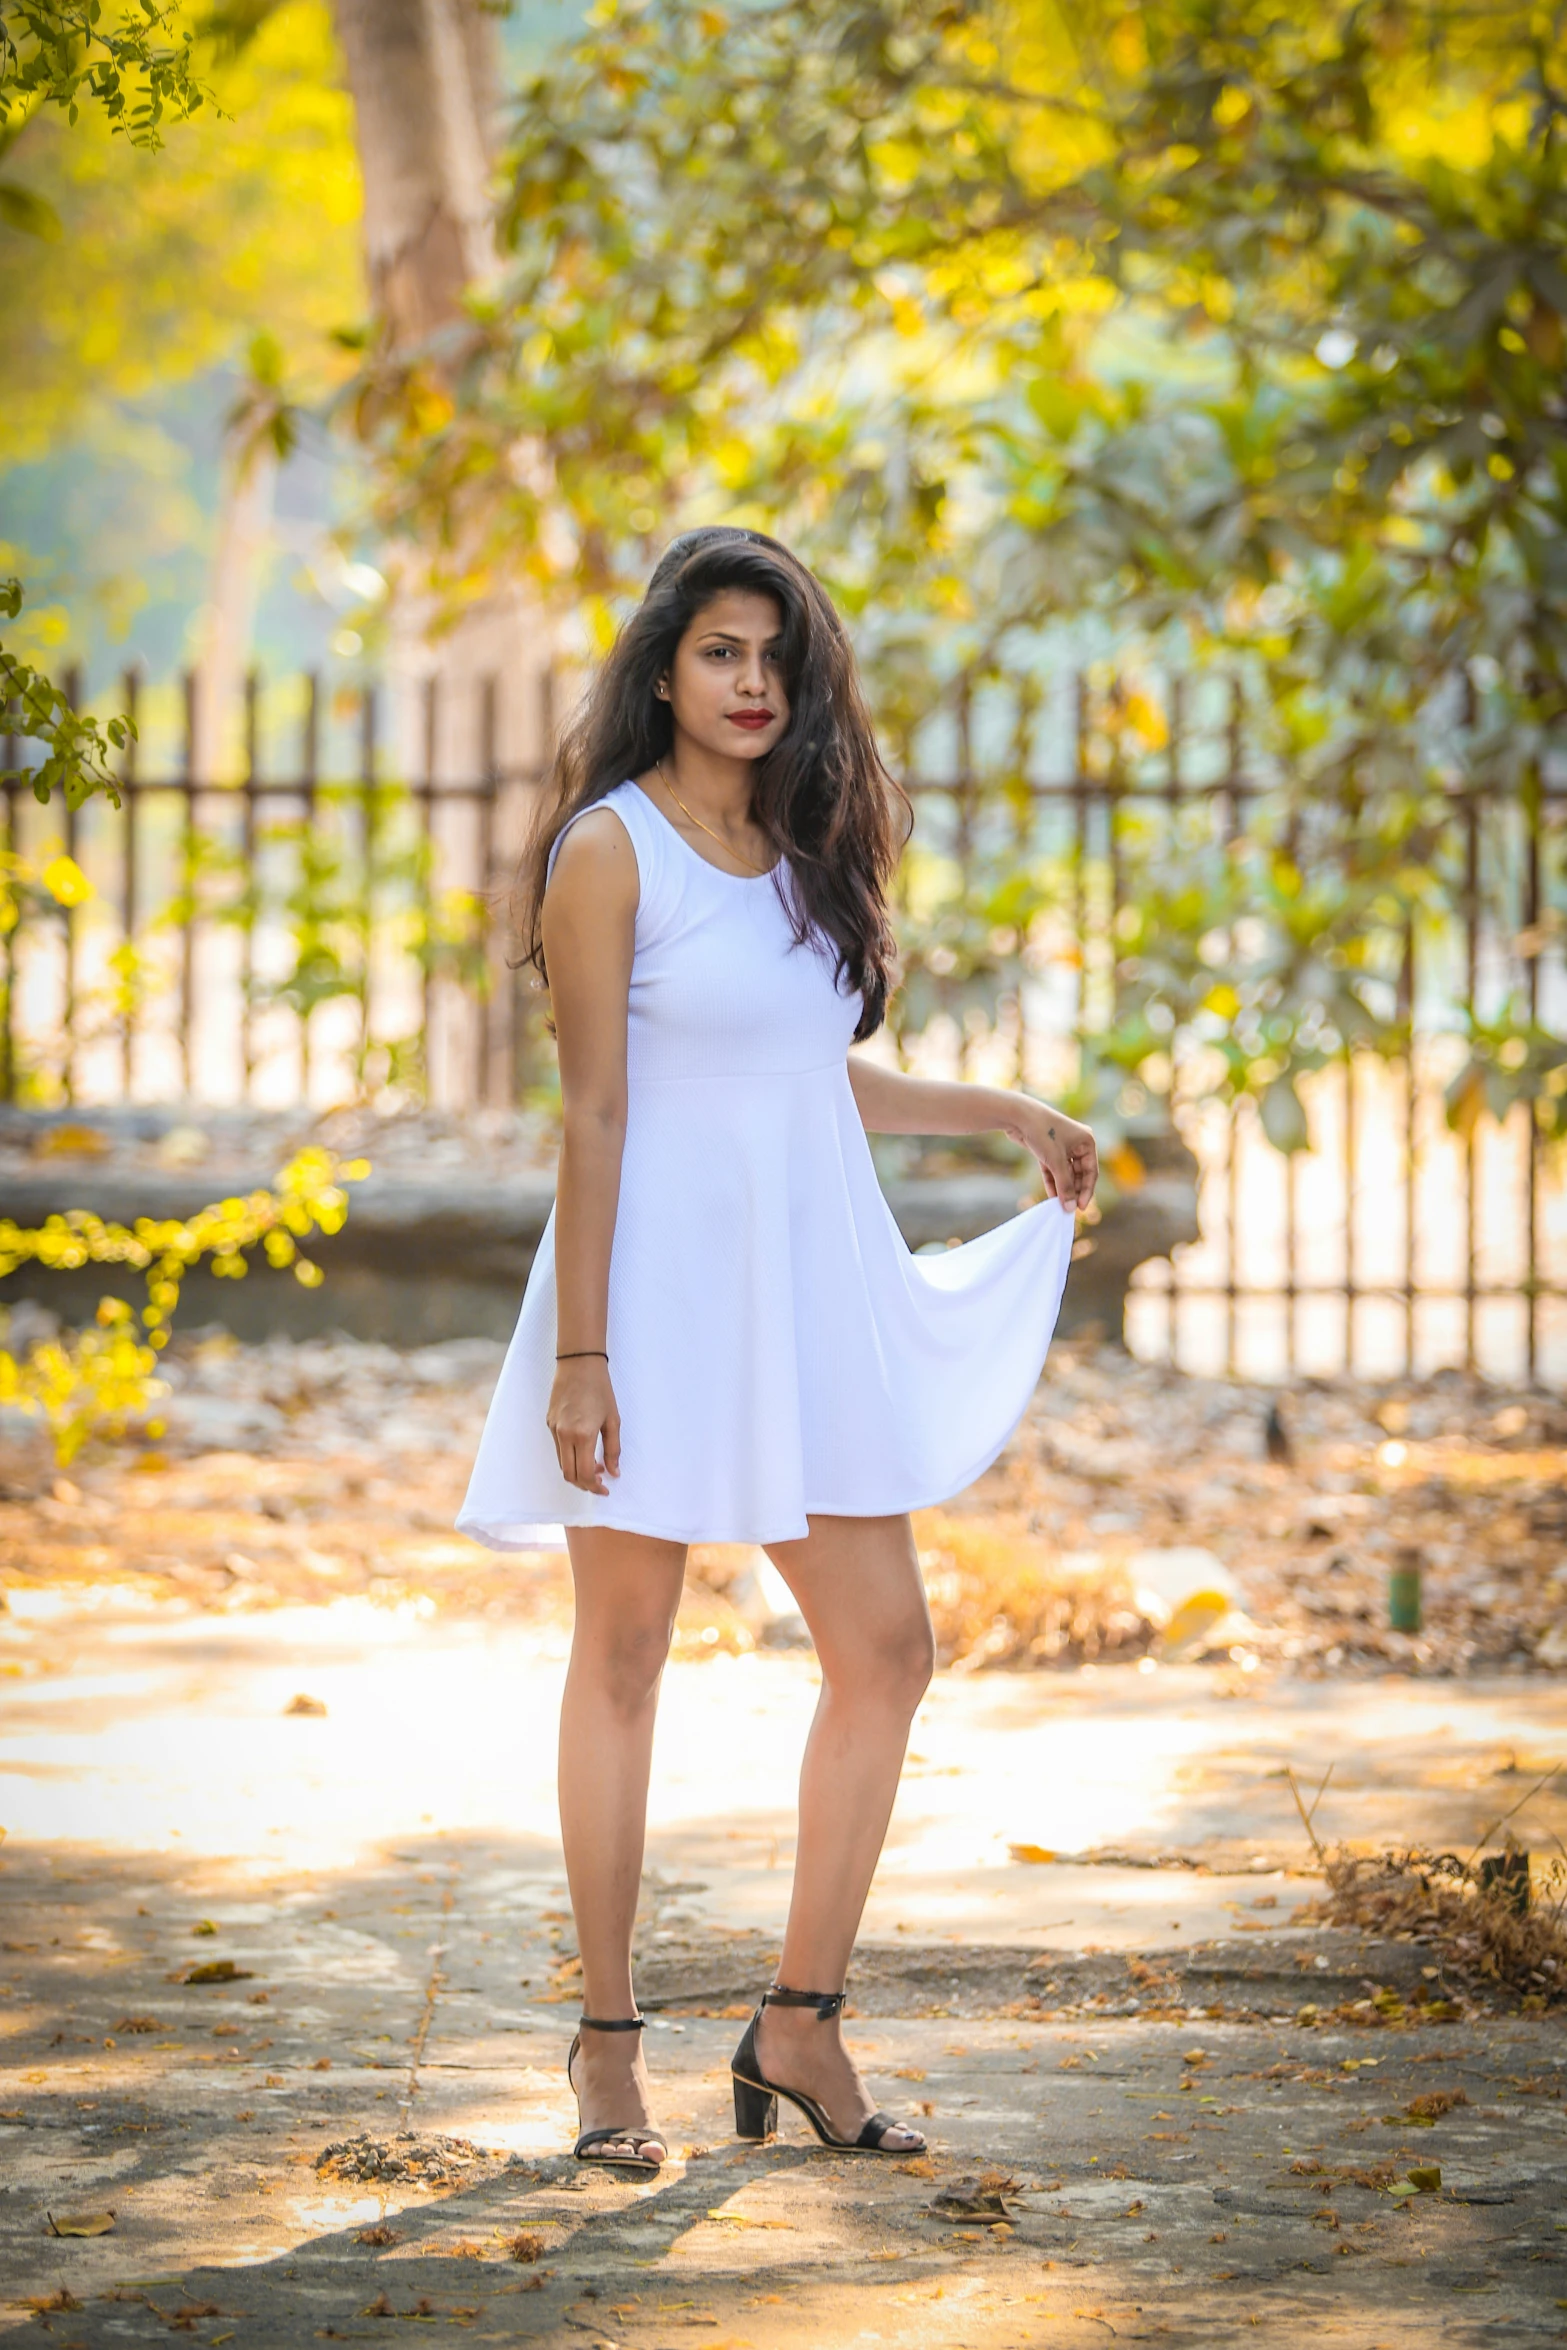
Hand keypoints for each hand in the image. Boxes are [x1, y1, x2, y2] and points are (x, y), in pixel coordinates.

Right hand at [547, 1358, 620, 1494]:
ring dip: (577, 1471)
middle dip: (584, 1484)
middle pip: (569, 1474)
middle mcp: (565, 1435)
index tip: (605, 1489)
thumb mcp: (613, 1420)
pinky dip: (570, 1457)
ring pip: (562, 1463)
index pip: (585, 1473)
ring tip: (595, 1466)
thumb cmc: (600, 1389)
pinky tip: (584, 1451)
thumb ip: (613, 1449)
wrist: (579, 1364)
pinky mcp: (549, 1423)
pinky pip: (558, 1449)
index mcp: (582, 1435)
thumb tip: (614, 1472)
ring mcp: (554, 1429)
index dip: (595, 1486)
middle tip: (600, 1482)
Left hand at [1014, 1100, 1097, 1212]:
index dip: (1086, 1191)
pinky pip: (1053, 1169)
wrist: (1018, 1115)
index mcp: (1087, 1141)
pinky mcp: (1048, 1150)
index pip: (1091, 1172)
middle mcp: (1077, 1143)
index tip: (1080, 1207)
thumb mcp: (1056, 1162)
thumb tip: (1070, 1208)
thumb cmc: (1042, 1133)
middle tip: (1068, 1208)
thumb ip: (1065, 1186)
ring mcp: (1062, 1146)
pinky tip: (1051, 1197)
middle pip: (1078, 1173)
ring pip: (1065, 1173)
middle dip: (1073, 1190)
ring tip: (1059, 1205)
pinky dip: (1052, 1181)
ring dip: (1062, 1188)